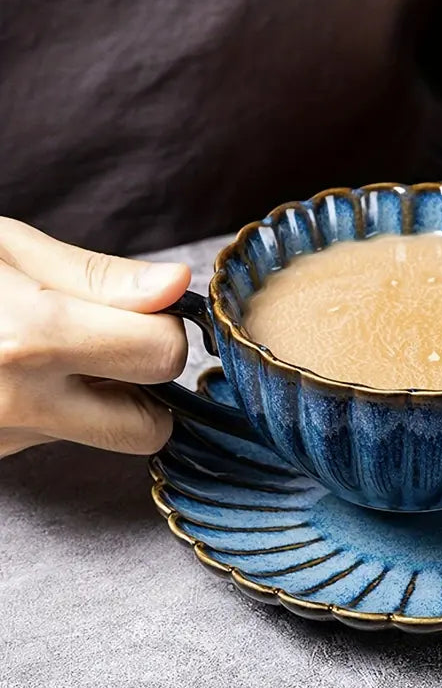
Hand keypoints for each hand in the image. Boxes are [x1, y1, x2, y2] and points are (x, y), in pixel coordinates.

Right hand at [0, 217, 189, 457]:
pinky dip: (61, 410)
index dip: (163, 324)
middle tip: (113, 342)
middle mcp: (18, 403)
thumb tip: (178, 285)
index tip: (144, 307)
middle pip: (149, 427)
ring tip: (57, 353)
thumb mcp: (5, 248)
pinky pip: (59, 439)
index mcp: (28, 338)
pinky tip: (24, 373)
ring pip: (105, 436)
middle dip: (148, 384)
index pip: (162, 354)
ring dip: (104, 400)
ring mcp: (3, 439)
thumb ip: (97, 277)